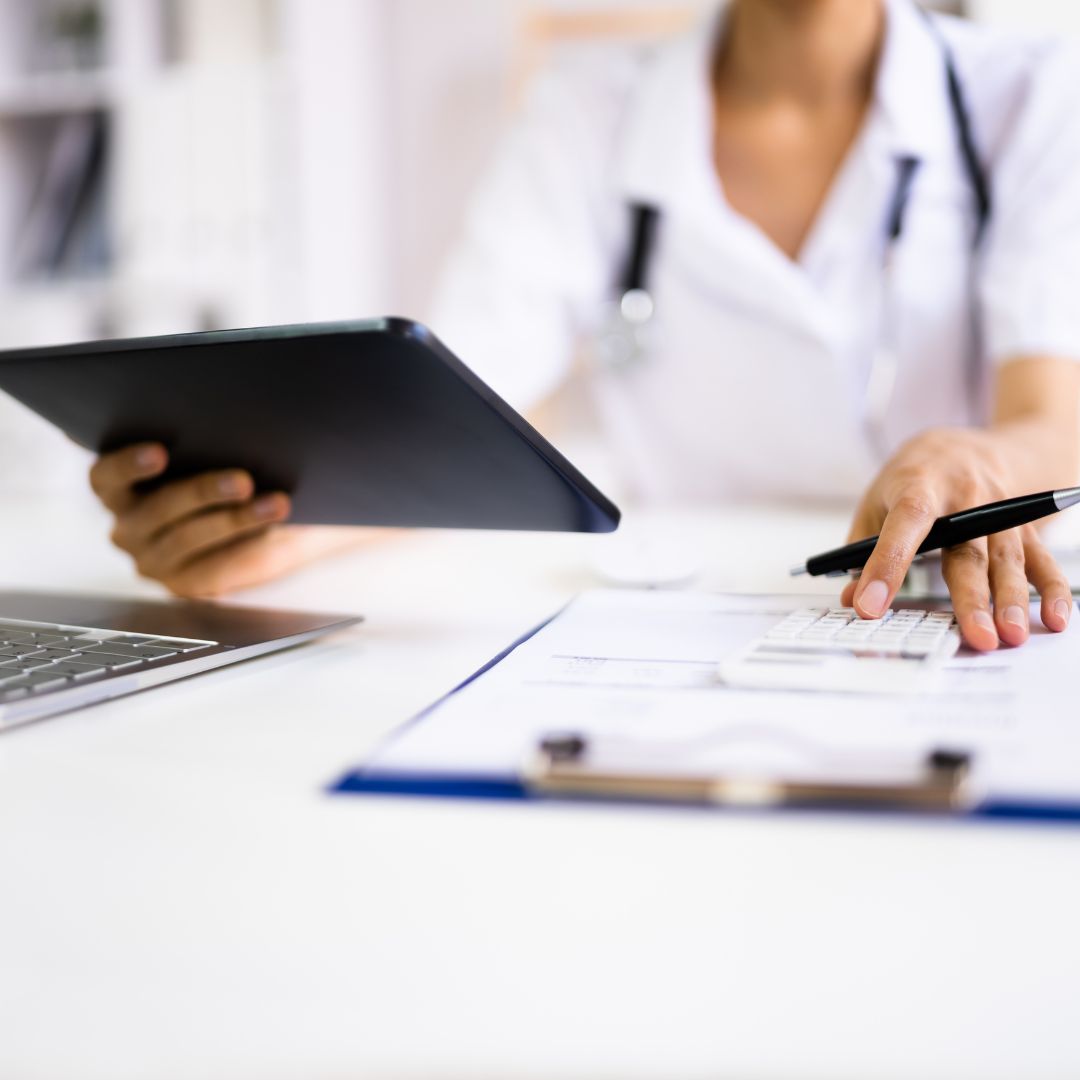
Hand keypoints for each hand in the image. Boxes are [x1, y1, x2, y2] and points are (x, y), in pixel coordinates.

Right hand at [90, 443, 359, 597]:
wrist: (267, 520)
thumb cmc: (228, 473)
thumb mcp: (215, 456)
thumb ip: (207, 445)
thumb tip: (235, 425)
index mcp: (119, 489)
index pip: (105, 477)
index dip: (127, 465)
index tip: (160, 452)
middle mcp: (128, 527)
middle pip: (157, 509)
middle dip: (202, 492)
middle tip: (243, 481)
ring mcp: (153, 559)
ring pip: (189, 538)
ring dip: (237, 519)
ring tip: (277, 504)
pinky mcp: (184, 584)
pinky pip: (212, 568)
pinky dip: (246, 545)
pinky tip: (272, 528)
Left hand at [841, 428, 1072, 650]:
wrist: (969, 446)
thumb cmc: (915, 477)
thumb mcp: (877, 499)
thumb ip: (862, 549)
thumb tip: (852, 599)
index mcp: (918, 485)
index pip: (904, 524)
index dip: (887, 565)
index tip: (870, 606)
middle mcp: (965, 496)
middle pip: (968, 550)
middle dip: (972, 596)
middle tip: (976, 637)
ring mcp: (1000, 510)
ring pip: (1007, 558)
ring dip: (1011, 600)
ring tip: (1010, 635)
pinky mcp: (1024, 526)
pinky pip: (1041, 559)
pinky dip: (1050, 589)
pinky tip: (1053, 617)